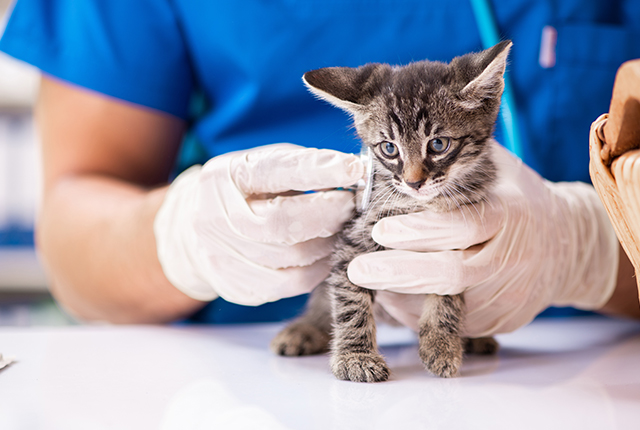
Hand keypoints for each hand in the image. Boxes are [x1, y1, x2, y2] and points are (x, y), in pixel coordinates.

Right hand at [154, 144, 362, 304]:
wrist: (194, 229)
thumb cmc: (246, 191)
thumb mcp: (264, 165)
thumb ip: (302, 167)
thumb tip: (353, 174)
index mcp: (226, 176)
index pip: (274, 171)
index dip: (317, 170)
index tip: (352, 169)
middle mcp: (217, 216)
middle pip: (281, 223)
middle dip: (327, 215)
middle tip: (352, 207)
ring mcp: (223, 255)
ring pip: (291, 257)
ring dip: (328, 243)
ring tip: (343, 230)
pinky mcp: (236, 285)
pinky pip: (291, 283)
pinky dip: (318, 269)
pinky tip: (327, 255)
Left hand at [347, 143, 618, 336]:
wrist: (565, 243)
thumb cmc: (514, 197)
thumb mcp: (494, 169)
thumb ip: (454, 165)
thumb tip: (399, 152)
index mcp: (510, 213)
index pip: (464, 225)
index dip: (421, 230)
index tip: (379, 230)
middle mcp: (513, 258)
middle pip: (453, 274)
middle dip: (399, 273)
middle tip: (356, 269)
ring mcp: (510, 294)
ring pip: (449, 306)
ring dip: (402, 297)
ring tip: (369, 281)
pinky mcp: (503, 319)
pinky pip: (456, 324)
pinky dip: (421, 314)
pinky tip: (395, 298)